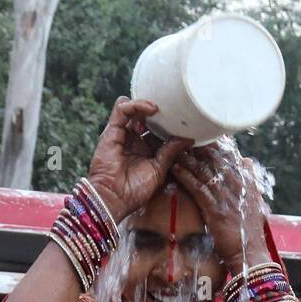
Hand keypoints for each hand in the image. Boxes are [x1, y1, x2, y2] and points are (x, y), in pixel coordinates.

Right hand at [86, 98, 191, 220]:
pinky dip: (135, 105)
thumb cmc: (135, 190)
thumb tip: (188, 139)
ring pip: (134, 110)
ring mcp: (123, 134)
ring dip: (147, 106)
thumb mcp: (159, 169)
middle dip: (160, 113)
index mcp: (146, 150)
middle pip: (147, 118)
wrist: (114, 197)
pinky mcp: (111, 130)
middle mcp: (134, 140)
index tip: (184, 124)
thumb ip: (171, 152)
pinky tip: (150, 109)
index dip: (169, 125)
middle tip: (173, 113)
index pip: (159, 131)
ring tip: (160, 109)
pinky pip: (122, 109)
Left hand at [170, 142, 269, 269]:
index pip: (230, 156)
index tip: (202, 132)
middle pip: (216, 159)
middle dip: (199, 145)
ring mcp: (227, 197)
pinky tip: (175, 167)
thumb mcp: (254, 201)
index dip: (216, 143)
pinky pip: (198, 188)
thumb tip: (247, 161)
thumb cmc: (248, 230)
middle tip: (182, 133)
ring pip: (205, 170)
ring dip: (188, 157)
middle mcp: (237, 186)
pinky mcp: (216, 209)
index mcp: (246, 182)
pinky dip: (186, 176)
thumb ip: (250, 180)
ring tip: (174, 146)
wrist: (249, 253)